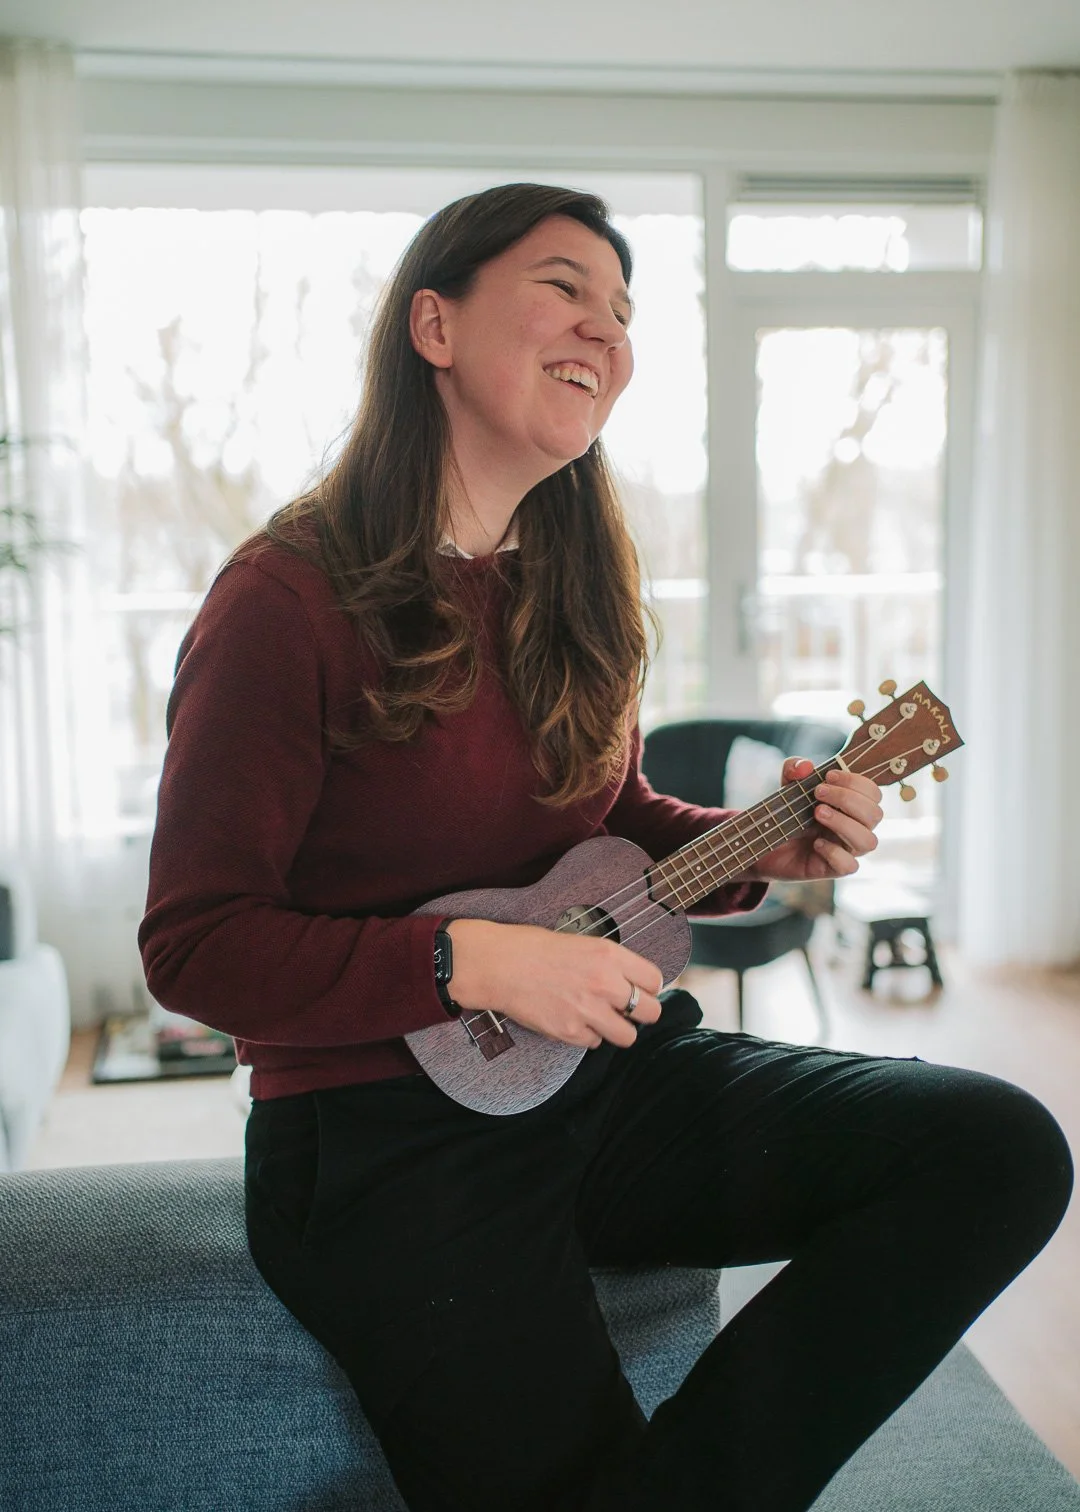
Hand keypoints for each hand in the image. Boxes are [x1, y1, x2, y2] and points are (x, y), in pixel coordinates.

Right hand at [445, 919, 663, 1049]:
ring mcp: (588, 1010)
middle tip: (625, 1010)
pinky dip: (587, 1035)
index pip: (654, 981)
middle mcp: (604, 983)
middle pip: (651, 1012)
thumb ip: (611, 962)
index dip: (649, 988)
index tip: (640, 990)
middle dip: (641, 1013)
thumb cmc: (534, 948)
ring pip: (628, 1036)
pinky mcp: (569, 1032)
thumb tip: (632, 982)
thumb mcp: (582, 942)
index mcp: (609, 955)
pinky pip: (595, 1043)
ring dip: (617, 1029)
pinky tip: (573, 1019)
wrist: (498, 965)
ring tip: (600, 1018)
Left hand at [746, 759, 883, 882]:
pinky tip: (816, 843)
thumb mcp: (787, 784)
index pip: (873, 793)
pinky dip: (834, 852)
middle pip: (875, 815)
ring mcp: (846, 850)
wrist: (766, 842)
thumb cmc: (786, 813)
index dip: (855, 782)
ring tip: (817, 813)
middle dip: (847, 799)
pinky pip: (850, 866)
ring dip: (844, 823)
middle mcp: (855, 827)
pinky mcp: (833, 868)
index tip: (828, 776)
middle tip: (818, 793)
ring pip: (868, 841)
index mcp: (852, 806)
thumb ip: (794, 768)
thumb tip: (806, 766)